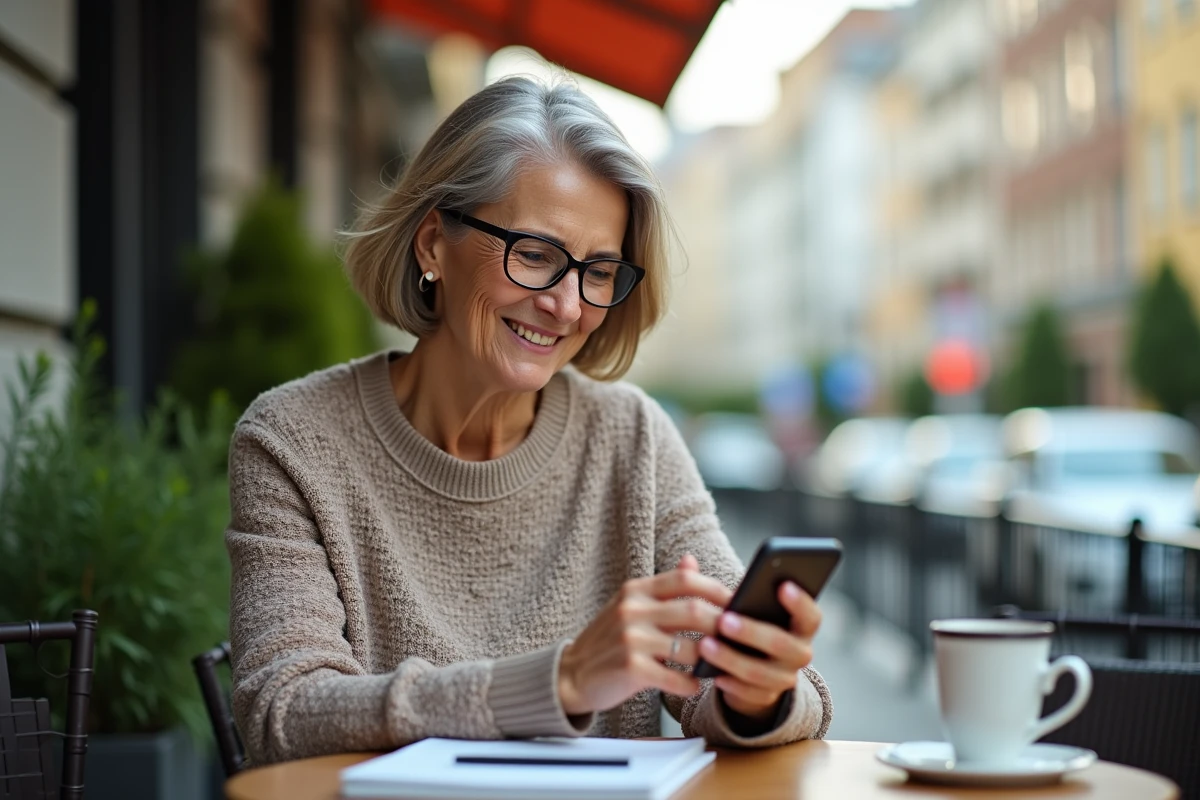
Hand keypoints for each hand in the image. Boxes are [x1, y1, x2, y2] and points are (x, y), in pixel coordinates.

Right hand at [558, 555, 731, 715]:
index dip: (717, 589)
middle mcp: (632, 609)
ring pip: (690, 647)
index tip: (740, 602)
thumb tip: (692, 560)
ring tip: (721, 664)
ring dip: (712, 659)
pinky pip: (675, 677)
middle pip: (694, 610)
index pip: (685, 579)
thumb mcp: (632, 605)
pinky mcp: (630, 667)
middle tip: (742, 638)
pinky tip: (695, 685)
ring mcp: (630, 638)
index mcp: (636, 590)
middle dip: (724, 625)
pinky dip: (691, 683)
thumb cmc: (610, 640)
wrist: (572, 674)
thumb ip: (664, 587)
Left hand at [695, 579, 821, 722]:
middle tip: (724, 619)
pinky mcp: (766, 698)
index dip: (800, 601)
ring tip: (705, 645)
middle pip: (781, 644)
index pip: (811, 615)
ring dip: (731, 658)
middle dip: (751, 631)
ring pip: (760, 671)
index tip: (782, 585)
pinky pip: (748, 692)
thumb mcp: (745, 607)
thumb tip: (686, 560)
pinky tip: (710, 673)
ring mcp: (785, 678)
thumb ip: (722, 585)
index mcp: (801, 626)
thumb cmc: (748, 626)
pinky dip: (729, 682)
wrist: (752, 671)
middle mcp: (800, 653)